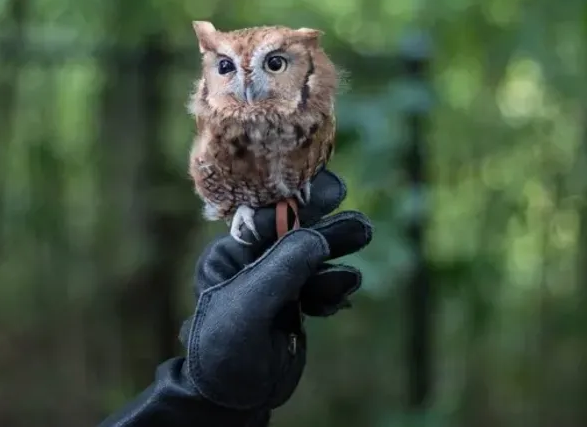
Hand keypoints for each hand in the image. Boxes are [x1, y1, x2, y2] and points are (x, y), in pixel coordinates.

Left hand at [180, 169, 371, 410]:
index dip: (297, 198)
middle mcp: (253, 262)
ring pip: (313, 258)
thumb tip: (316, 237)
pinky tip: (341, 293)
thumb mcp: (248, 305)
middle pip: (295, 232)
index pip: (266, 214)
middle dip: (325, 225)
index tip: (331, 188)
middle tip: (358, 221)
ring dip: (336, 251)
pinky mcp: (293, 306)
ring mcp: (275, 283)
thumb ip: (281, 269)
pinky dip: (333, 287)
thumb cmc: (224, 349)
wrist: (229, 397)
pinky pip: (319, 286)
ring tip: (361, 241)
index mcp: (231, 253)